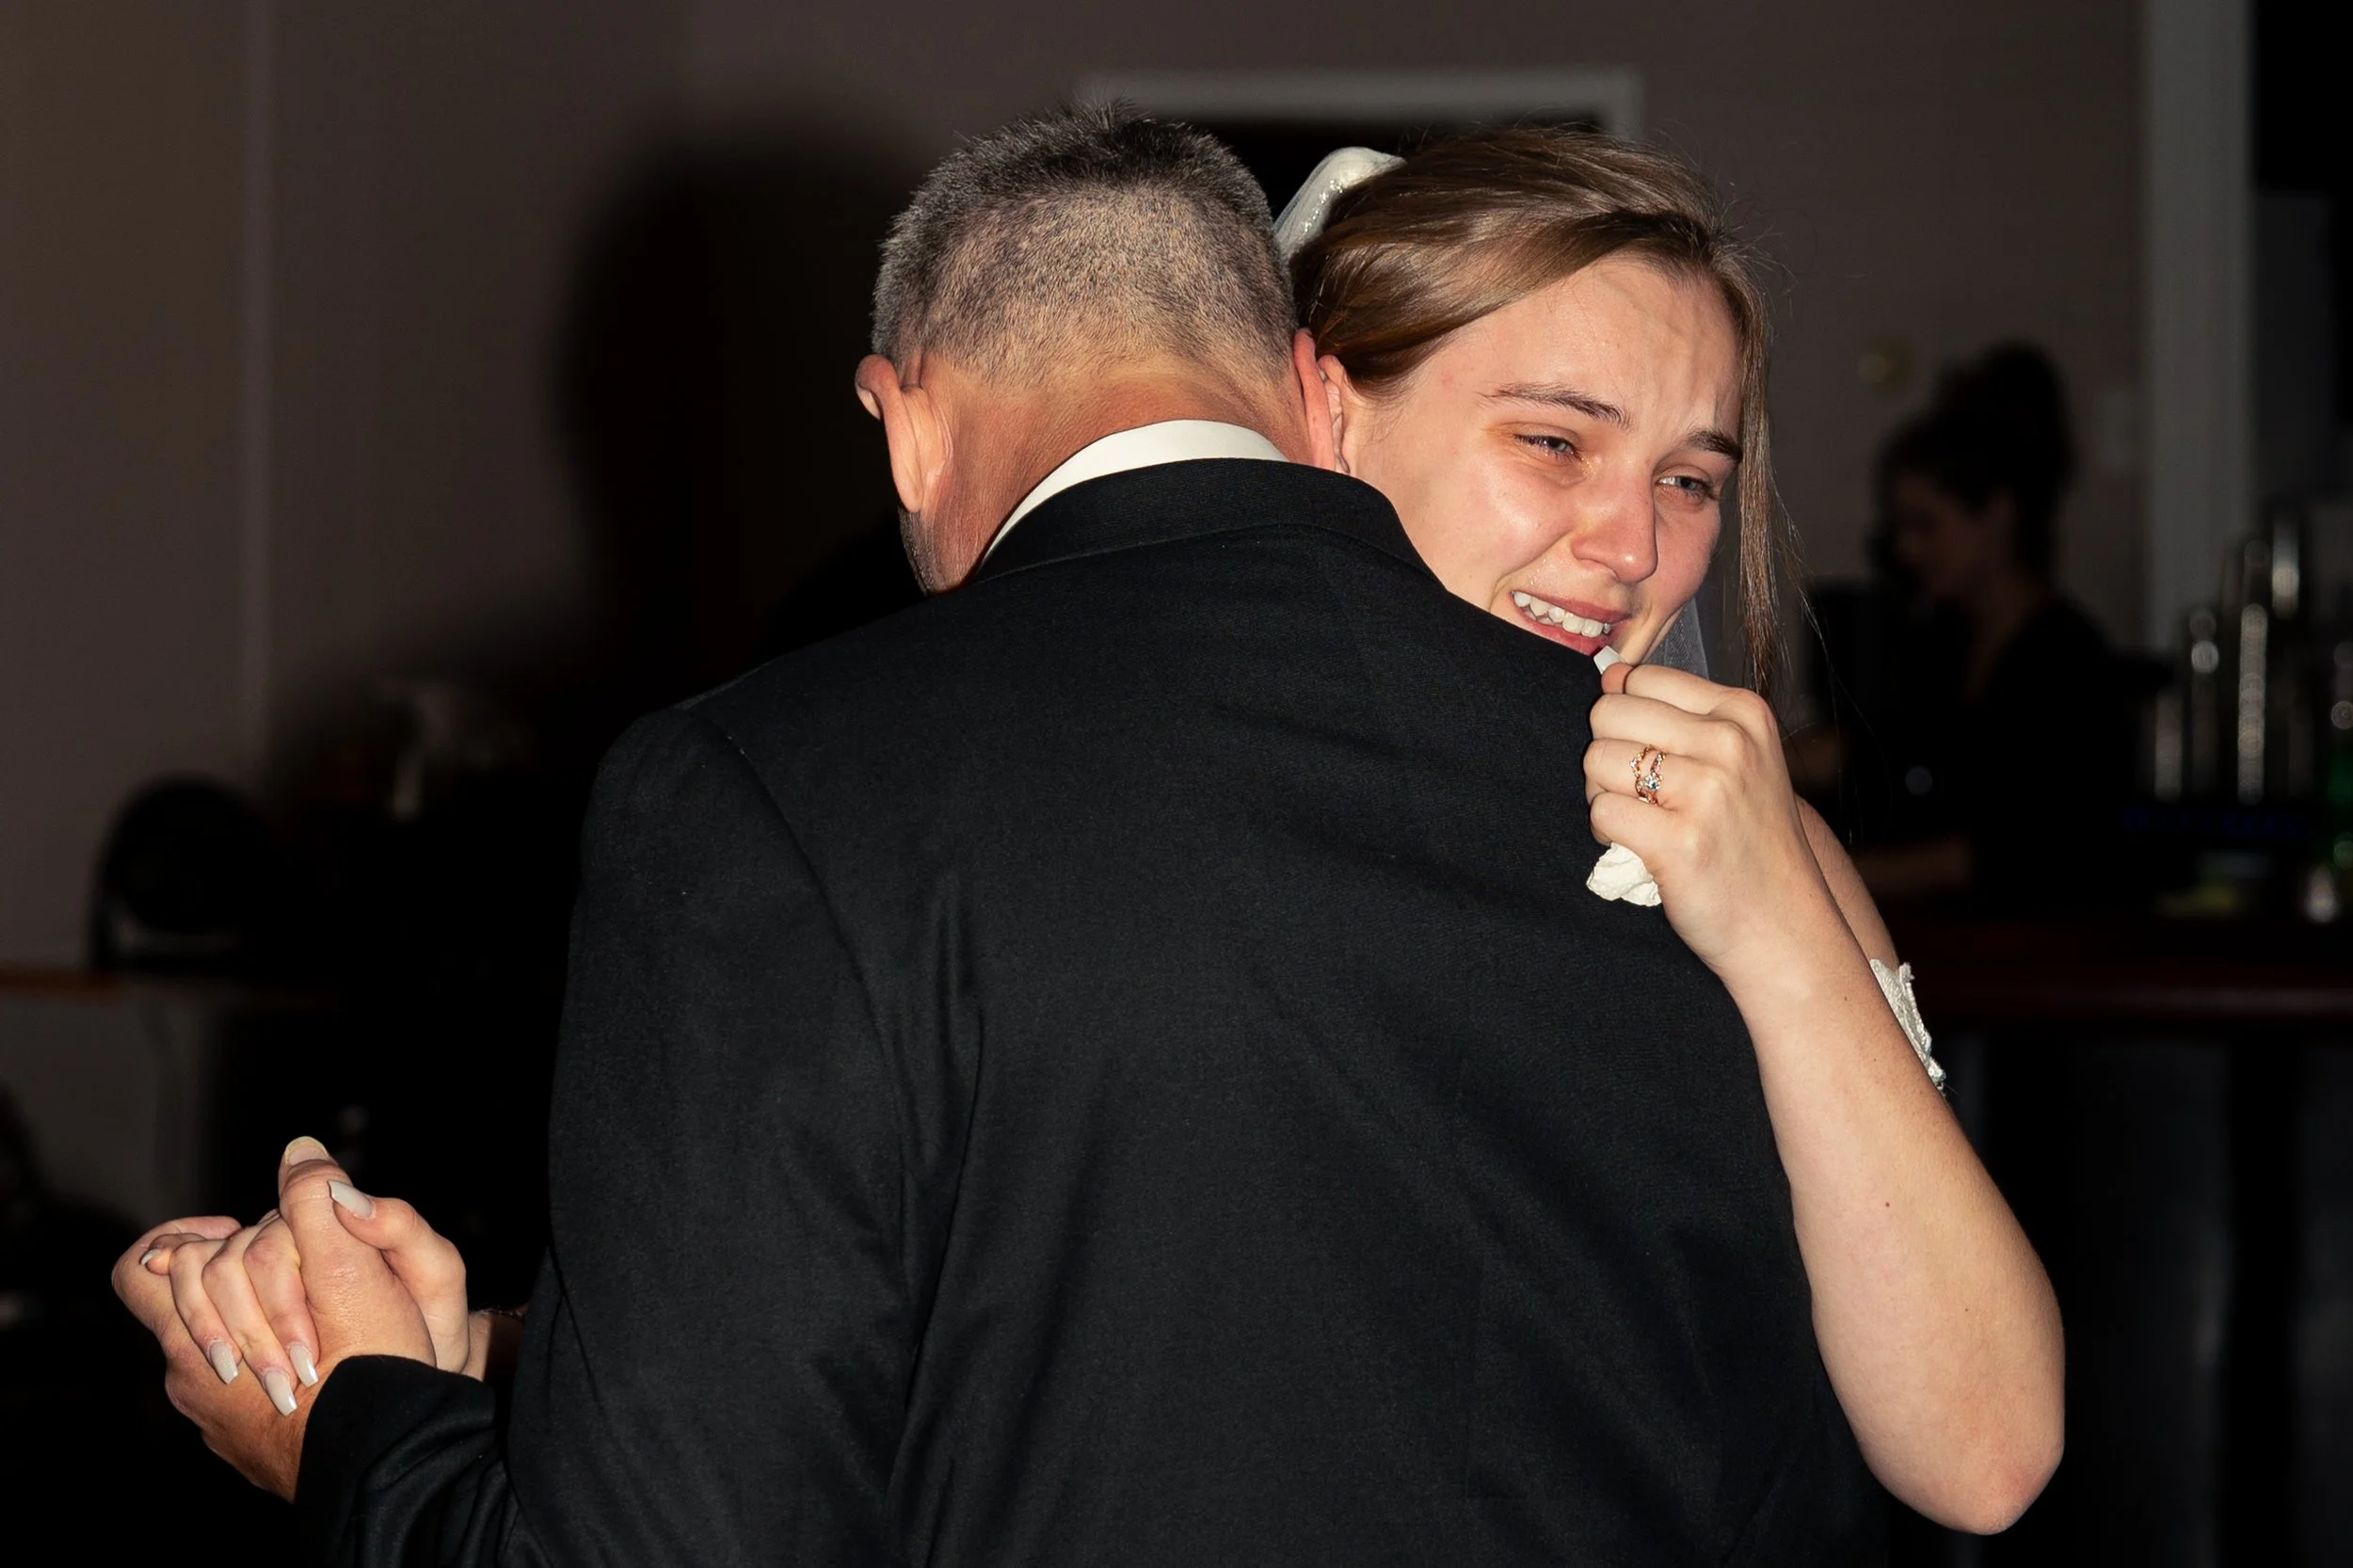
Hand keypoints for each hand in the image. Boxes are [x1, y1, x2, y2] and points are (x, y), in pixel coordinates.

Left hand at [110, 1138, 446, 1496]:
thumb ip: (314, 1204)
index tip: (240, 1232)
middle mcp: (191, 1383)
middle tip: (297, 1273)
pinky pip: (242, 1392)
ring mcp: (217, 1422)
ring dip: (259, 1323)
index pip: (141, 1268)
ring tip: (322, 1324)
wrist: (394, 1461)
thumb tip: (299, 1153)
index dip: (183, 1236)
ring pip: (218, 1348)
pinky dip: (273, 1367)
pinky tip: (330, 1367)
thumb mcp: (352, 1268)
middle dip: (237, 1275)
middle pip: (185, 1303)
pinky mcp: (249, 1448)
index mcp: (195, 1337)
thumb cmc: (375, 1369)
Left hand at [1582, 661, 1836, 980]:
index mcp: (1743, 713)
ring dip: (1603, 796)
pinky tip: (1640, 849)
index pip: (1640, 678)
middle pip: (1609, 713)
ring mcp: (1708, 792)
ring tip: (1643, 823)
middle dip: (1608, 754)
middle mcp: (1730, 743)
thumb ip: (1678, 714)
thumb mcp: (1739, 760)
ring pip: (1597, 760)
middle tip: (1640, 796)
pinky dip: (1606, 834)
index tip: (1655, 758)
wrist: (1786, 927)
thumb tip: (1610, 673)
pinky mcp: (1680, 841)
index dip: (1627, 719)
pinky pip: (1601, 812)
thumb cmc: (1749, 843)